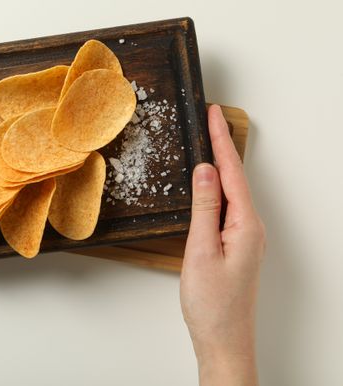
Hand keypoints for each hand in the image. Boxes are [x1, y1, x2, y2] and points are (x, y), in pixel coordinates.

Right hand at [180, 105, 265, 385]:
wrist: (223, 339)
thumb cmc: (211, 302)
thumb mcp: (201, 250)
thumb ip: (205, 207)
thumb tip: (206, 170)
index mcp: (245, 225)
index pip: (232, 172)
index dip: (220, 141)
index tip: (213, 113)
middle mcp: (251, 227)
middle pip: (236, 176)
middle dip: (223, 145)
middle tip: (210, 118)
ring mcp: (246, 237)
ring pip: (233, 191)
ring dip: (221, 165)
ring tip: (209, 141)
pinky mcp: (237, 245)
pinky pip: (229, 206)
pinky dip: (219, 187)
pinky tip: (210, 182)